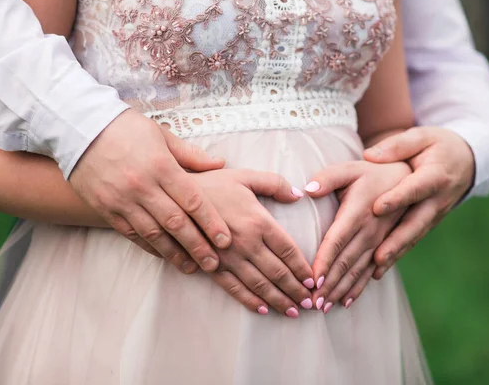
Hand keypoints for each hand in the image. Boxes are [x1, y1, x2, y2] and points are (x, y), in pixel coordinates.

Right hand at [70, 109, 231, 273]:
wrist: (78, 128)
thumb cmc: (125, 128)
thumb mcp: (160, 134)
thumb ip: (190, 155)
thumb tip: (220, 164)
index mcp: (161, 166)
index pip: (192, 200)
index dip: (211, 223)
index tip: (225, 240)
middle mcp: (143, 186)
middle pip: (176, 223)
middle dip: (197, 246)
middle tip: (213, 264)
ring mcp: (123, 200)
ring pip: (153, 234)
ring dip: (175, 253)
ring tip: (191, 267)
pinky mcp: (106, 208)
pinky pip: (132, 234)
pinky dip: (150, 247)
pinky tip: (164, 255)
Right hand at [192, 169, 314, 316]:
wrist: (174, 196)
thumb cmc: (212, 184)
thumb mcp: (245, 176)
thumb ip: (274, 183)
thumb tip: (298, 193)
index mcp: (258, 221)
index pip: (288, 251)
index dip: (303, 269)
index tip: (314, 281)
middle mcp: (247, 242)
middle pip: (278, 272)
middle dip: (297, 290)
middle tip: (312, 304)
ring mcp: (229, 257)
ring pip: (260, 284)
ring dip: (279, 300)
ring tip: (294, 311)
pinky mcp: (212, 266)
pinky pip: (234, 287)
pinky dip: (250, 300)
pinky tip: (263, 309)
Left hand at [305, 161, 410, 312]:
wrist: (409, 178)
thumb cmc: (371, 172)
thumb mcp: (350, 169)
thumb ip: (328, 178)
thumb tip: (306, 189)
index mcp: (358, 211)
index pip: (337, 241)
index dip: (324, 261)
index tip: (311, 281)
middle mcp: (370, 230)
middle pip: (346, 262)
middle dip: (328, 284)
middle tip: (312, 303)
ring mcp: (381, 241)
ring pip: (358, 271)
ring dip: (341, 290)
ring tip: (325, 308)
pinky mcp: (386, 247)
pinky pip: (372, 271)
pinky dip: (359, 287)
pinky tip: (347, 302)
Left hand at [364, 127, 474, 277]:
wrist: (464, 161)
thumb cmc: (436, 146)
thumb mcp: (421, 138)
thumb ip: (397, 146)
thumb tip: (369, 156)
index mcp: (435, 175)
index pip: (415, 188)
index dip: (398, 198)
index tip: (377, 207)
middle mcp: (436, 200)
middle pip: (416, 223)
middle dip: (397, 241)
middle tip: (377, 256)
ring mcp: (433, 216)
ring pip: (413, 237)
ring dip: (394, 254)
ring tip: (375, 269)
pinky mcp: (426, 225)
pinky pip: (410, 242)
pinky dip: (395, 257)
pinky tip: (376, 273)